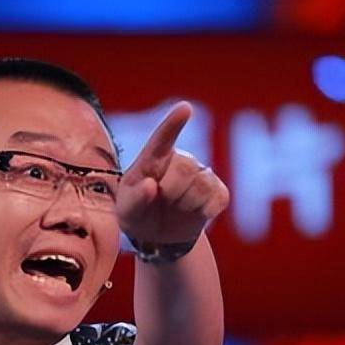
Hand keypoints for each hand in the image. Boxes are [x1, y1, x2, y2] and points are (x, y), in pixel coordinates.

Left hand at [116, 102, 229, 245]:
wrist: (158, 236)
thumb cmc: (138, 214)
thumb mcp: (126, 210)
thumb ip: (134, 199)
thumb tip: (151, 186)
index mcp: (154, 157)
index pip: (163, 137)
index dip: (174, 123)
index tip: (185, 108)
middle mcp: (180, 160)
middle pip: (185, 168)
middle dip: (172, 191)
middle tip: (162, 201)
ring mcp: (201, 174)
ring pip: (202, 185)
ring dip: (186, 204)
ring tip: (175, 208)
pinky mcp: (218, 192)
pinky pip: (219, 198)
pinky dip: (206, 210)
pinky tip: (196, 213)